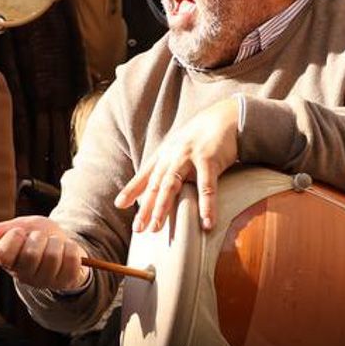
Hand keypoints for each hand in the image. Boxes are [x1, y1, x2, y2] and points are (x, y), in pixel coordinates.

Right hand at [0, 215, 89, 291]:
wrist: (63, 245)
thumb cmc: (38, 236)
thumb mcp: (21, 227)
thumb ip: (2, 230)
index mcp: (8, 262)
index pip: (4, 252)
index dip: (14, 237)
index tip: (20, 232)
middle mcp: (24, 276)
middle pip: (31, 255)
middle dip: (39, 238)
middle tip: (40, 238)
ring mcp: (45, 281)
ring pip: (53, 257)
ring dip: (56, 242)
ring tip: (54, 244)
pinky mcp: (65, 282)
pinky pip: (71, 260)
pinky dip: (71, 248)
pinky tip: (66, 251)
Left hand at [114, 96, 241, 232]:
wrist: (224, 117)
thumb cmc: (200, 139)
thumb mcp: (179, 150)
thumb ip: (167, 167)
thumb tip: (154, 189)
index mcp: (165, 154)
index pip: (145, 175)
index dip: (131, 189)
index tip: (120, 205)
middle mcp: (172, 155)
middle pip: (155, 184)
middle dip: (145, 207)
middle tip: (139, 228)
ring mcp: (189, 157)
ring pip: (172, 184)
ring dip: (163, 207)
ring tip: (157, 227)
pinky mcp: (209, 159)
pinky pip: (206, 186)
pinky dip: (206, 205)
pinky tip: (206, 222)